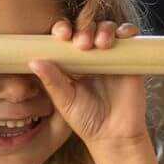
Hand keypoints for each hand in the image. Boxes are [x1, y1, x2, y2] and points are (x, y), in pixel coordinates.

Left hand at [27, 12, 149, 163]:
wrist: (115, 135)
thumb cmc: (87, 121)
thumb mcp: (65, 102)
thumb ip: (52, 82)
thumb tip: (34, 62)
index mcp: (72, 63)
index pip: (66, 37)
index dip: (63, 30)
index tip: (61, 35)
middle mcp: (91, 57)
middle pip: (86, 28)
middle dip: (83, 29)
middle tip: (82, 44)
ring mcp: (111, 56)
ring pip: (107, 28)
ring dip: (103, 29)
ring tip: (100, 44)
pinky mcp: (129, 59)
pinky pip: (129, 36)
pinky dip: (126, 31)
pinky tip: (119, 37)